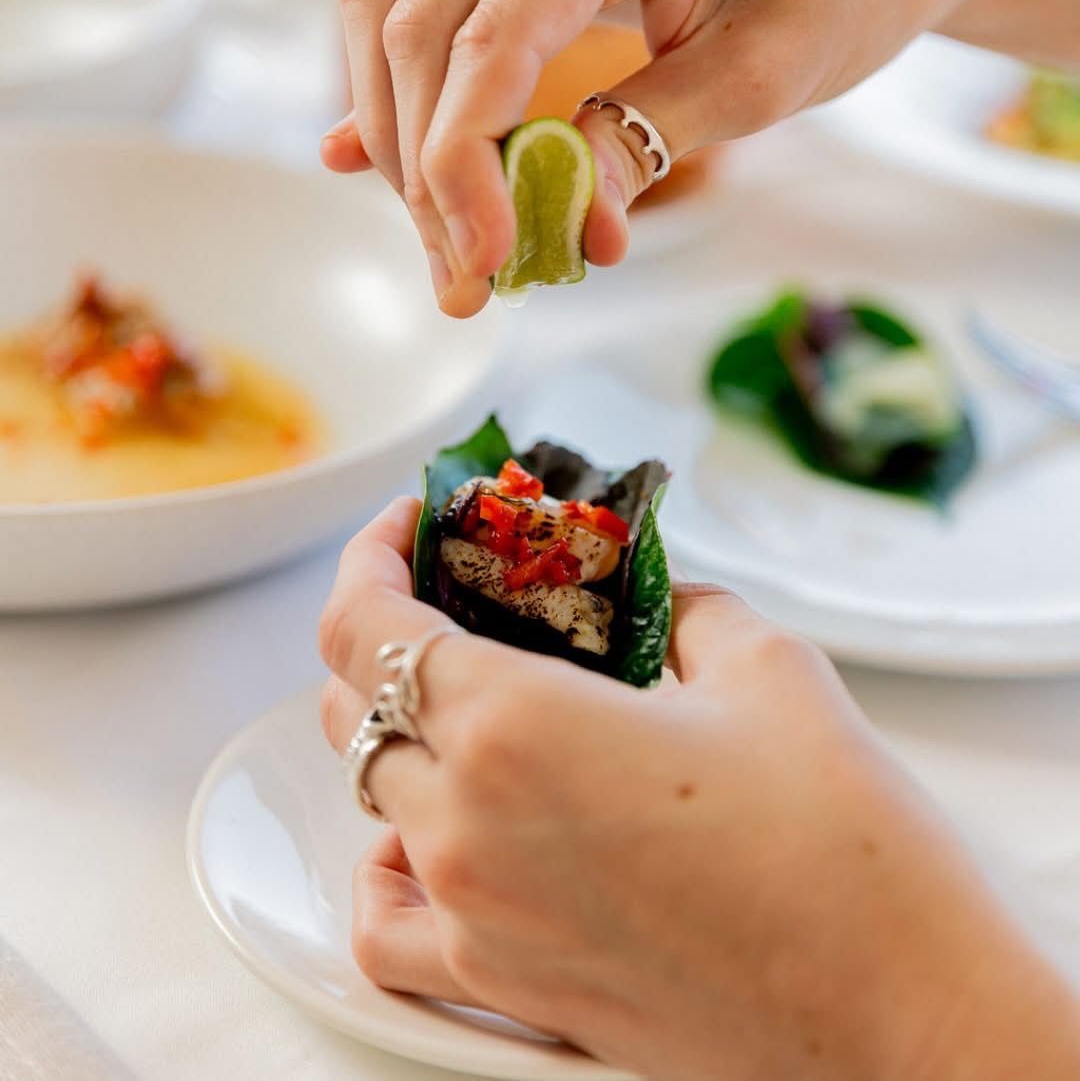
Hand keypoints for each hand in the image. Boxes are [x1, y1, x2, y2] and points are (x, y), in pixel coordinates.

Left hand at [318, 499, 1079, 1079]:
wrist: (894, 1008)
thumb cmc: (837, 841)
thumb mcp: (765, 668)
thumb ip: (682, 609)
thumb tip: (655, 597)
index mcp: (515, 721)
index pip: (365, 621)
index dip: (369, 556)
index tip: (407, 526)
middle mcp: (466, 820)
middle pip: (355, 702)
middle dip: (392, 631)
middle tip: (457, 602)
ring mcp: (475, 913)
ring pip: (369, 797)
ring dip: (397, 734)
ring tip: (466, 706)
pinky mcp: (505, 985)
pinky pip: (388, 929)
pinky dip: (385, 872)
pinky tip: (427, 841)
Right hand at [322, 0, 974, 314]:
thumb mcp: (759, 81)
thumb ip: (645, 144)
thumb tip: (566, 231)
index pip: (493, 41)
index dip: (465, 166)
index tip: (482, 263)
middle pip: (419, 31)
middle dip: (426, 173)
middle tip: (465, 282)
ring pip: (393, 15)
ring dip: (401, 140)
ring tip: (447, 246)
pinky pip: (420, 5)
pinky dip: (401, 94)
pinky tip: (372, 163)